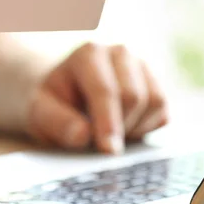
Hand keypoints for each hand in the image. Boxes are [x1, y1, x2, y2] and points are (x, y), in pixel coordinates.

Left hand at [27, 43, 167, 153]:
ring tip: (108, 133)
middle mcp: (119, 53)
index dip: (108, 123)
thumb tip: (83, 135)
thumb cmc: (51, 103)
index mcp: (88, 54)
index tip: (108, 150)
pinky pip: (163, 114)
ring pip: (154, 103)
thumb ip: (57, 122)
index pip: (105, 90)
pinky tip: (122, 129)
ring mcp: (141, 67)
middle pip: (134, 97)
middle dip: (119, 127)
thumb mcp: (40, 112)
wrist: (63, 97)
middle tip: (99, 144)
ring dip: (134, 128)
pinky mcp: (155, 85)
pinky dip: (145, 129)